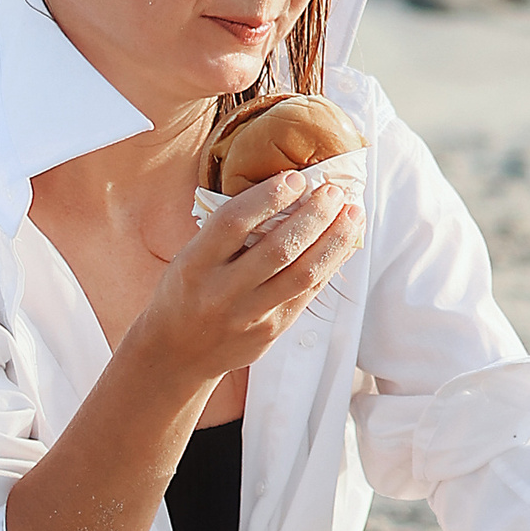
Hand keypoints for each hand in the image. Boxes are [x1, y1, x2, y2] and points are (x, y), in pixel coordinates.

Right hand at [138, 168, 364, 389]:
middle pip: (279, 249)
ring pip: (303, 275)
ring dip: (334, 240)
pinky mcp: (271, 332)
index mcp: (194, 264)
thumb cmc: (186, 291)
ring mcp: (250, 315)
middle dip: (314, 216)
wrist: (177, 352)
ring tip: (353, 214)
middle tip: (334, 192)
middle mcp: (222, 292)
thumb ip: (226, 231)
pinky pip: (308, 294)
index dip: (268, 197)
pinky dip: (330, 264)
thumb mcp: (189, 256)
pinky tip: (344, 243)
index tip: (295, 178)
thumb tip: (282, 189)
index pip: (233, 223)